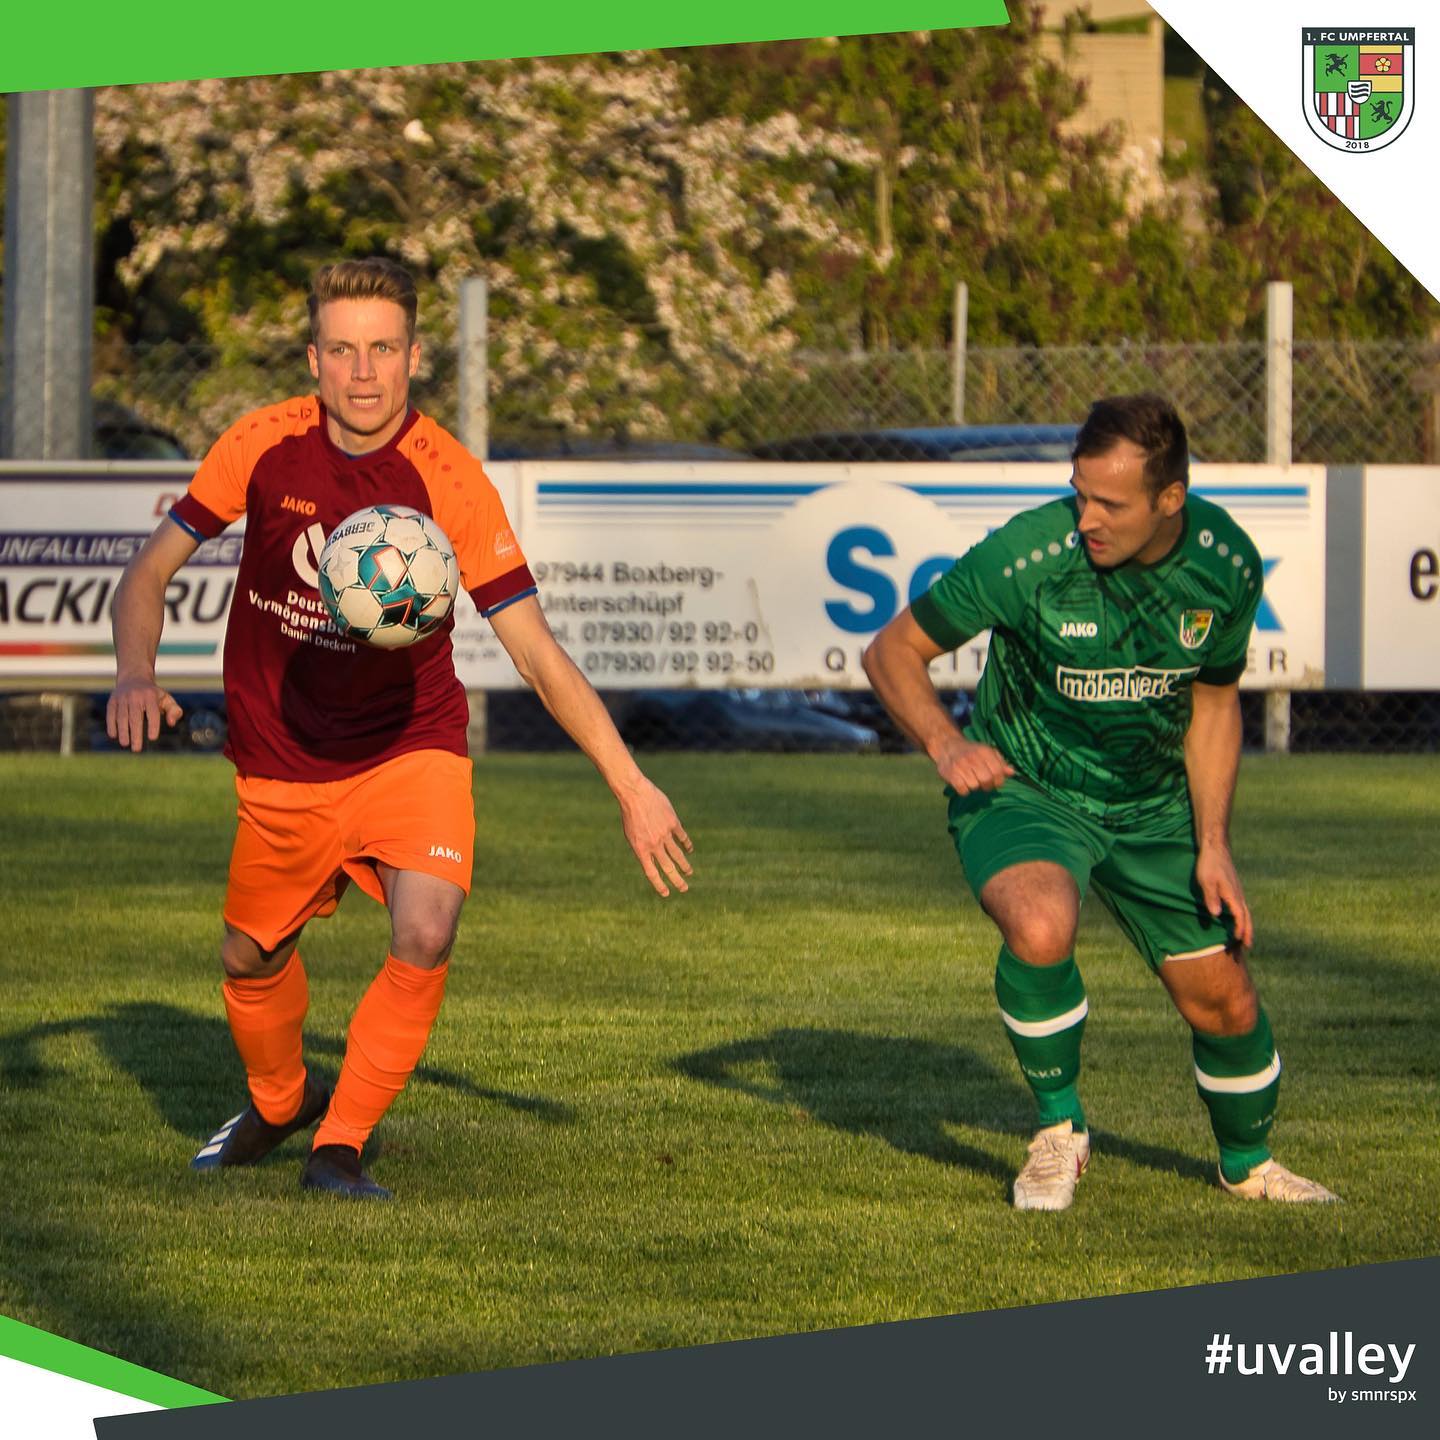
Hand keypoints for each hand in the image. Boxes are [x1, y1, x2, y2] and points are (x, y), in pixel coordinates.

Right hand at [106, 677, 182, 752]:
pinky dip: (111, 725)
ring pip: (122, 717)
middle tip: (137, 749)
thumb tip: (171, 723)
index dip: (153, 725)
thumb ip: (174, 711)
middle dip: (135, 734)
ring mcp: (122, 698)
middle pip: (135, 717)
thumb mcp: (166, 699)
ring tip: (125, 744)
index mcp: (150, 696)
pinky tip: (114, 736)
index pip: (153, 712)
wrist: (133, 678)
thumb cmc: (153, 694)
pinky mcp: (112, 701)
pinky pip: (111, 714)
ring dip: (123, 732)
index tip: (153, 738)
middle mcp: (135, 696)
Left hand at [618, 778, 693, 897]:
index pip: (651, 872)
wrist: (634, 794)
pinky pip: (682, 837)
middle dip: (677, 880)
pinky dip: (687, 844)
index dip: (659, 885)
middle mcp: (654, 844)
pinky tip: (689, 849)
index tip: (666, 893)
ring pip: (678, 855)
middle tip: (684, 889)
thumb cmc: (630, 814)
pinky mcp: (673, 822)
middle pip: (668, 867)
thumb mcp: (631, 835)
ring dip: (684, 865)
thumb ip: (643, 847)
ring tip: (689, 872)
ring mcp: (664, 834)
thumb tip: (654, 859)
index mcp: (641, 849)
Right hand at [932, 734, 1013, 794]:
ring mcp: (960, 765)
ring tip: (972, 781)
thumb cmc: (972, 752)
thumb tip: (1012, 773)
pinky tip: (963, 784)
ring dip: (975, 787)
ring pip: (974, 786)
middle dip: (987, 786)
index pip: (997, 771)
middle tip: (984, 784)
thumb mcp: (987, 753)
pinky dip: (964, 791)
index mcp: (984, 751)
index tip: (996, 782)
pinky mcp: (950, 773)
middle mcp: (972, 757)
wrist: (948, 746)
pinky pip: (962, 789)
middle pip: (986, 780)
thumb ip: (1000, 762)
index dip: (999, 781)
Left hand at [1195, 842, 1252, 949]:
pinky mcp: (1233, 888)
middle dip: (1247, 931)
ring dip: (1246, 925)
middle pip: (1246, 916)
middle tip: (1248, 946)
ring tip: (1245, 936)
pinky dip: (1242, 916)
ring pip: (1245, 911)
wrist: (1215, 848)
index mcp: (1233, 895)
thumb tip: (1216, 915)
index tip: (1239, 941)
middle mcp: (1238, 895)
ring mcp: (1237, 891)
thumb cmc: (1209, 864)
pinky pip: (1241, 906)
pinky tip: (1237, 918)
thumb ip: (1211, 897)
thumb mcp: (1206, 881)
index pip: (1240, 916)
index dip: (1240, 929)